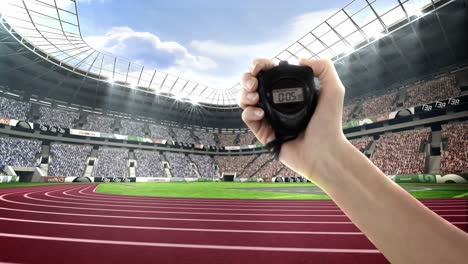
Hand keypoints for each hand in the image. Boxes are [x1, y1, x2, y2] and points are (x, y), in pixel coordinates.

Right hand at [239, 58, 346, 181]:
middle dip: (247, 78)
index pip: (269, 73)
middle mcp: (276, 102)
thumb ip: (323, 67)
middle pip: (251, 84)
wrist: (324, 152)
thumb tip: (299, 58)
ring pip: (245, 99)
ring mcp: (268, 117)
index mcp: (289, 90)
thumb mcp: (334, 90)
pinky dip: (248, 112)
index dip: (260, 65)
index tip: (260, 66)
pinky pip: (247, 118)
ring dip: (244, 94)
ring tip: (254, 96)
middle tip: (253, 82)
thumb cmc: (330, 124)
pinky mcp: (262, 132)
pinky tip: (260, 113)